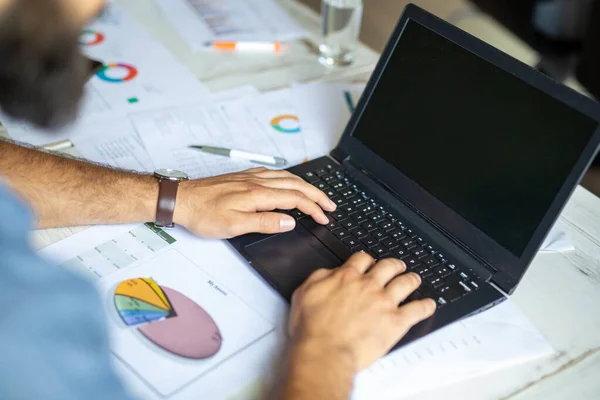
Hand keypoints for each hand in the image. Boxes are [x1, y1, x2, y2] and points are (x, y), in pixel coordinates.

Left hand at [173, 167, 335, 237]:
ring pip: (286, 177)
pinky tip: (287, 181)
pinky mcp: (242, 177)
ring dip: (305, 185)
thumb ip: (265, 222)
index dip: (313, 208)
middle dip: (317, 194)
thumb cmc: (203, 214)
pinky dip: (288, 178)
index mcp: (258, 194)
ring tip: (316, 193)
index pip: (295, 199)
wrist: (181, 199)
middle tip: (331, 204)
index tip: (324, 217)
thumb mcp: (235, 225)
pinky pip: (273, 173)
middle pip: (295, 184)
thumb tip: (290, 220)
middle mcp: (257, 182)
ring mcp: (250, 177)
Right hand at [288, 252, 435, 372]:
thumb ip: (319, 277)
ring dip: (412, 279)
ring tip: (414, 279)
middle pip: (388, 266)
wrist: (325, 351)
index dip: (367, 260)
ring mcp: (384, 302)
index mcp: (347, 277)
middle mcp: (368, 286)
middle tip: (397, 266)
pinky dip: (425, 306)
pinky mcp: (396, 321)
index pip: (362, 259)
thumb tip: (329, 272)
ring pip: (405, 283)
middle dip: (394, 264)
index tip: (369, 263)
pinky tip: (429, 304)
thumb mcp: (304, 293)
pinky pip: (417, 309)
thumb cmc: (312, 328)